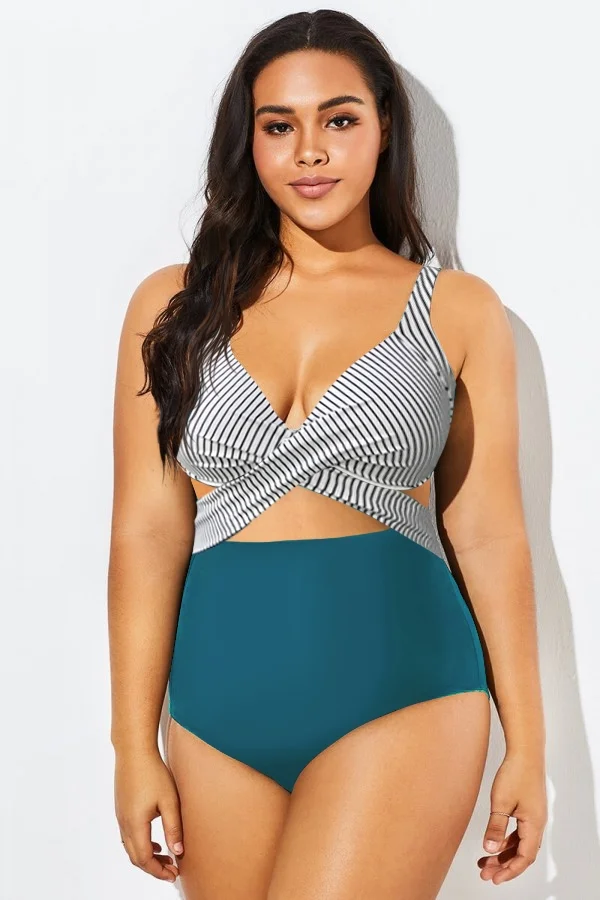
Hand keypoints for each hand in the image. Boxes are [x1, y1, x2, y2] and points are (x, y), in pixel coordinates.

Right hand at [114, 747, 183, 882]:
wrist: (134, 750)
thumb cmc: (153, 772)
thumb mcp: (169, 801)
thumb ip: (173, 828)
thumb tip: (178, 852)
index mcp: (135, 825)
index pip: (145, 859)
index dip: (159, 870)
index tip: (174, 874)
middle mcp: (124, 824)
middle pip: (136, 857)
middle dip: (153, 867)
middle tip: (172, 869)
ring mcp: (120, 816)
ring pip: (131, 847)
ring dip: (147, 856)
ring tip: (165, 855)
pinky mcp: (121, 808)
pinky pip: (128, 835)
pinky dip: (141, 844)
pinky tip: (154, 838)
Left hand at [478, 751, 546, 884]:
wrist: (525, 752)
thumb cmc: (515, 773)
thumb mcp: (501, 802)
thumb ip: (496, 827)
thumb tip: (490, 849)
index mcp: (534, 825)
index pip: (524, 857)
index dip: (510, 871)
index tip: (494, 879)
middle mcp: (537, 823)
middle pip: (522, 853)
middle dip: (504, 866)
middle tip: (485, 873)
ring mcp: (534, 816)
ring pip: (520, 843)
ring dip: (504, 853)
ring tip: (485, 861)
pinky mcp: (529, 808)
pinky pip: (520, 832)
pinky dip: (507, 840)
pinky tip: (494, 842)